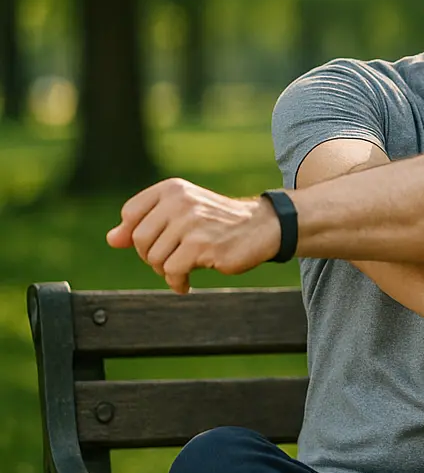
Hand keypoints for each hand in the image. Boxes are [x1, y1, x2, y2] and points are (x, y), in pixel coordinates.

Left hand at [106, 179, 280, 292]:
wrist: (262, 226)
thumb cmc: (219, 222)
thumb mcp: (181, 214)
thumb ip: (145, 224)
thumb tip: (112, 239)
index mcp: (172, 190)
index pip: (130, 214)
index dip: (136, 235)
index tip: (157, 243)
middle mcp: (179, 202)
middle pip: (139, 240)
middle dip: (151, 257)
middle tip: (171, 261)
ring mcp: (191, 223)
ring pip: (154, 258)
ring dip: (166, 271)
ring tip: (183, 270)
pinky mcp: (202, 245)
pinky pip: (171, 271)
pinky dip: (177, 282)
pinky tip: (187, 283)